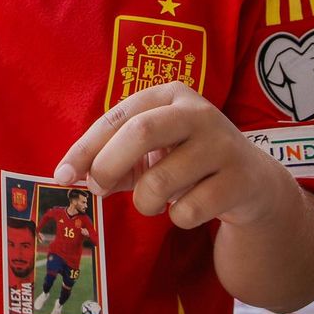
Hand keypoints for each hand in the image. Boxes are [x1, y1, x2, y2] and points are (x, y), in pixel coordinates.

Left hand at [54, 82, 294, 226]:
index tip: (61, 175)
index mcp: (170, 95)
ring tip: (154, 201)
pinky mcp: (240, 180)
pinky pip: (188, 210)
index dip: (85, 147)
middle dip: (108, 166)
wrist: (251, 181)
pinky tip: (192, 206)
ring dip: (144, 202)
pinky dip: (177, 218)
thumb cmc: (186, 161)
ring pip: (160, 181)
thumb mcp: (150, 151)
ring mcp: (223, 145)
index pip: (118, 116)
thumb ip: (111, 159)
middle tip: (98, 189)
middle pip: (140, 133)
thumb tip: (71, 177)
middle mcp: (198, 112)